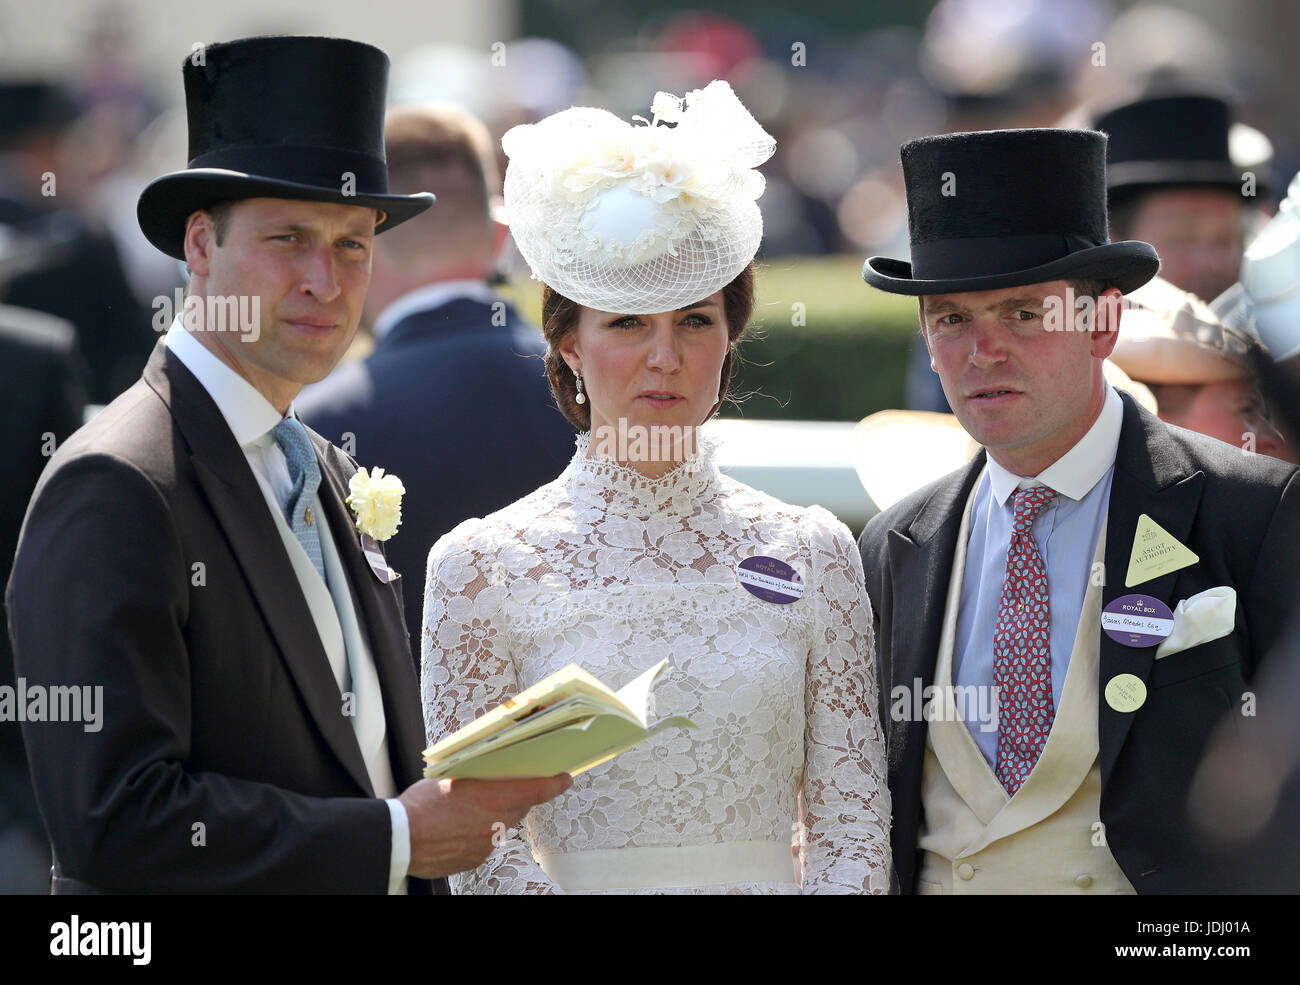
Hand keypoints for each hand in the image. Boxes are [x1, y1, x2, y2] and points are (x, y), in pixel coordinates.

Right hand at [399, 774, 571, 878]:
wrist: (401, 840)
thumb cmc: (421, 805)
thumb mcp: (450, 778)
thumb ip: (475, 778)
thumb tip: (485, 777)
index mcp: (493, 797)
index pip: (536, 790)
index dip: (555, 783)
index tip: (565, 778)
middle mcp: (496, 823)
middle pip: (520, 806)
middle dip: (518, 795)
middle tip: (510, 786)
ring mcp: (486, 844)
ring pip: (502, 824)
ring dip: (495, 814)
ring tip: (472, 807)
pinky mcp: (475, 859)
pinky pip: (486, 841)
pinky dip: (479, 832)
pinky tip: (460, 827)